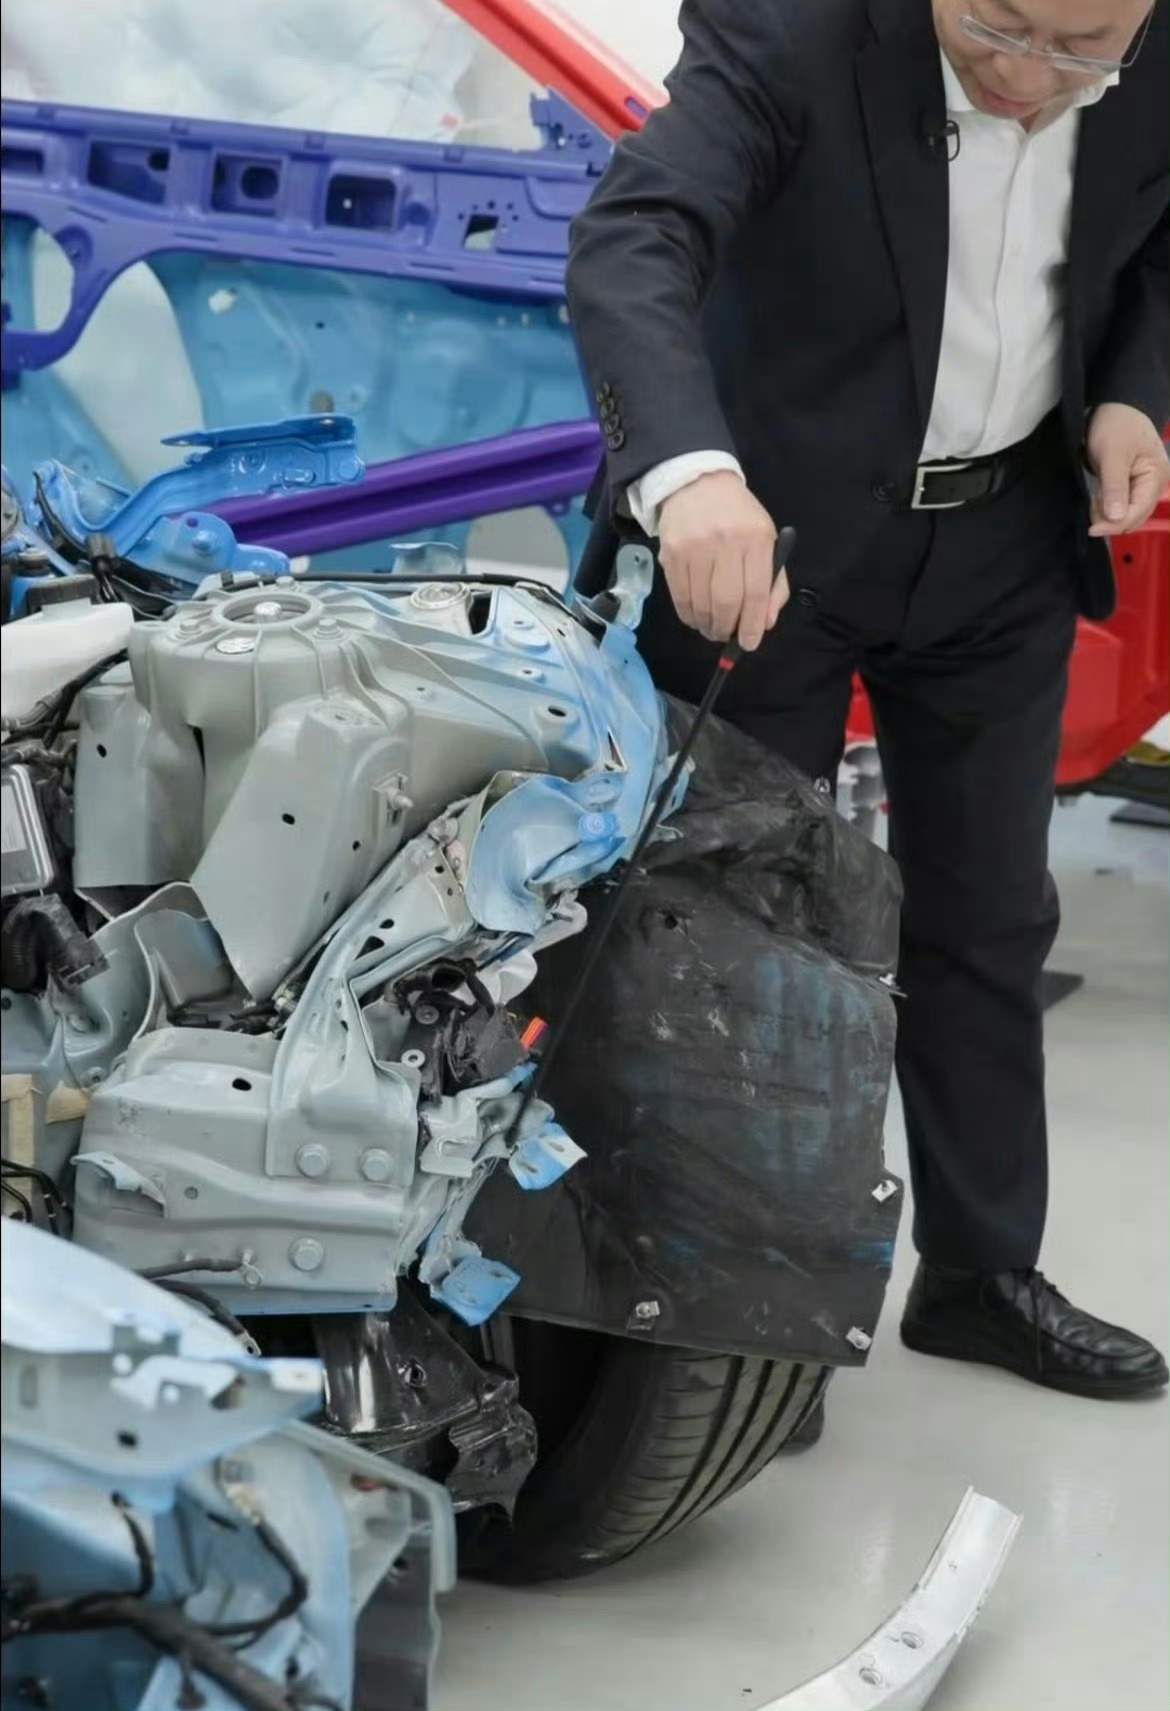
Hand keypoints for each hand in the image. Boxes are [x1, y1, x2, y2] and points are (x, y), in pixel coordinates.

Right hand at [657, 471, 788, 650]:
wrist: (698, 482)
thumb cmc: (738, 516)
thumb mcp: (766, 540)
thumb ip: (772, 583)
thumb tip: (765, 623)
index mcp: (756, 538)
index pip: (756, 591)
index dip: (751, 624)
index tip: (749, 643)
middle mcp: (726, 541)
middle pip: (726, 601)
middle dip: (727, 628)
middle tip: (726, 636)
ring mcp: (695, 546)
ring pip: (701, 602)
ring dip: (706, 625)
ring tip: (711, 628)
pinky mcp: (671, 552)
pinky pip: (679, 595)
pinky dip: (688, 614)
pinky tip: (695, 617)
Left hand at [1085, 403, 1169, 537]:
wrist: (1115, 407)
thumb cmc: (1116, 425)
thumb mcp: (1113, 455)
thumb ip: (1115, 487)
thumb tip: (1116, 519)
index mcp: (1156, 477)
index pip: (1138, 512)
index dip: (1115, 524)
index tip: (1092, 529)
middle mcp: (1154, 486)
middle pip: (1133, 517)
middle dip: (1110, 519)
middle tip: (1091, 504)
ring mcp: (1143, 487)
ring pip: (1125, 515)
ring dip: (1107, 514)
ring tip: (1094, 495)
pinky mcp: (1131, 486)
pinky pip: (1120, 506)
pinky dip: (1106, 507)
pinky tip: (1097, 496)